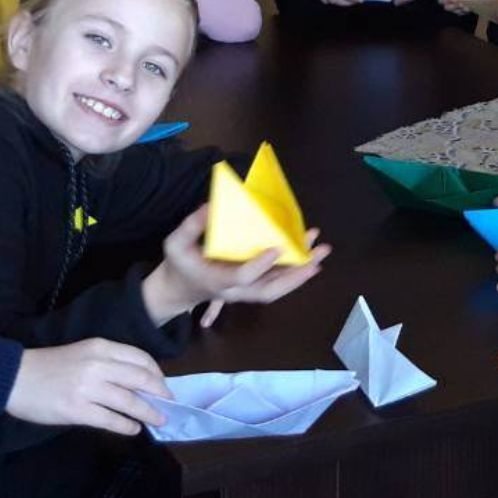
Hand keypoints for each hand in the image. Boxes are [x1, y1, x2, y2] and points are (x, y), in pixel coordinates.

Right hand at [5, 338, 169, 435]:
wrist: (14, 378)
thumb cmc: (49, 366)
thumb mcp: (83, 353)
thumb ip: (109, 363)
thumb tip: (139, 382)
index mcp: (101, 347)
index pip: (141, 359)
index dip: (158, 375)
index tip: (164, 387)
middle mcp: (98, 365)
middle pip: (142, 380)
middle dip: (161, 395)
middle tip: (169, 405)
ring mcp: (88, 388)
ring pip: (130, 402)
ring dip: (149, 413)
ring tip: (159, 420)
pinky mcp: (77, 410)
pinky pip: (111, 420)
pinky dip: (127, 426)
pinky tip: (133, 429)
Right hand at [145, 205, 330, 320]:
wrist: (179, 289)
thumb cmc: (179, 264)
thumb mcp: (175, 243)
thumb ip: (191, 226)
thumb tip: (211, 205)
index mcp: (216, 280)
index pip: (242, 276)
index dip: (260, 264)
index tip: (277, 247)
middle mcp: (235, 291)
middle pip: (269, 291)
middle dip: (294, 275)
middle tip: (316, 258)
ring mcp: (245, 292)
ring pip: (277, 288)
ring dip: (301, 272)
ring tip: (322, 252)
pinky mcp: (252, 287)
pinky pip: (277, 283)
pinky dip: (296, 272)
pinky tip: (312, 257)